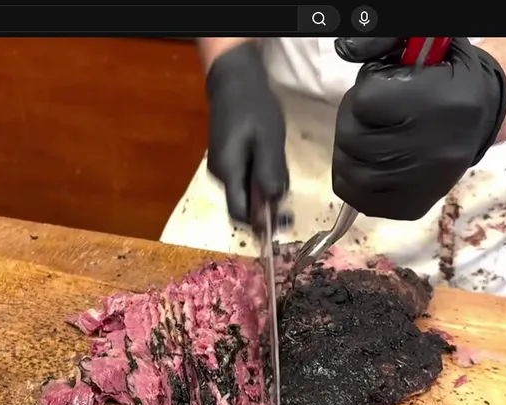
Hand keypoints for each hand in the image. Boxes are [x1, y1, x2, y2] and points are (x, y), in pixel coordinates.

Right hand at [204, 42, 288, 222]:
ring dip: (264, 187)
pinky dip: (259, 176)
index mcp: (228, 172)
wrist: (234, 80)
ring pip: (245, 190)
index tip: (284, 220)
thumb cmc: (254, 107)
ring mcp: (220, 166)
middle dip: (266, 203)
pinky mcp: (225, 157)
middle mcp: (220, 174)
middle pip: (243, 204)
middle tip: (286, 185)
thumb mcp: (269, 140)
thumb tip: (273, 206)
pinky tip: (269, 156)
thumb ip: (270, 174)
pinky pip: (243, 177)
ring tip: (278, 162)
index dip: (261, 223)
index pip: (240, 213)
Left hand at [331, 37, 505, 220]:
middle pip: (353, 140)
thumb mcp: (423, 42)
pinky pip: (360, 199)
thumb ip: (382, 39)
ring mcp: (424, 183)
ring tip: (372, 136)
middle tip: (374, 115)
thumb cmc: (444, 75)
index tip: (384, 88)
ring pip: (351, 172)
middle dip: (353, 122)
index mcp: (441, 103)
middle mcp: (435, 149)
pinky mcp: (413, 205)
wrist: (479, 113)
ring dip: (350, 151)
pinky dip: (355, 181)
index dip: (365, 92)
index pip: (364, 103)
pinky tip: (371, 163)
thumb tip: (344, 48)